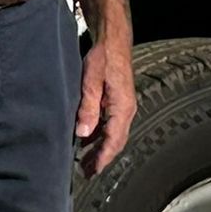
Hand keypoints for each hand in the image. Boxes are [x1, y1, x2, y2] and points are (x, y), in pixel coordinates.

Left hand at [74, 35, 135, 175]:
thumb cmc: (104, 56)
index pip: (114, 140)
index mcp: (122, 107)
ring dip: (100, 148)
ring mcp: (123, 105)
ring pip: (113, 134)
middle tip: (86, 173)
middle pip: (115, 141)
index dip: (102, 158)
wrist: (113, 38)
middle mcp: (126, 109)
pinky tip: (88, 139)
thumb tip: (84, 133)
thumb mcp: (91, 81)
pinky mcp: (118, 101)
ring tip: (85, 161)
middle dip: (102, 158)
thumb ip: (88, 107)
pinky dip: (101, 135)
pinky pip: (111, 124)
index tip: (92, 171)